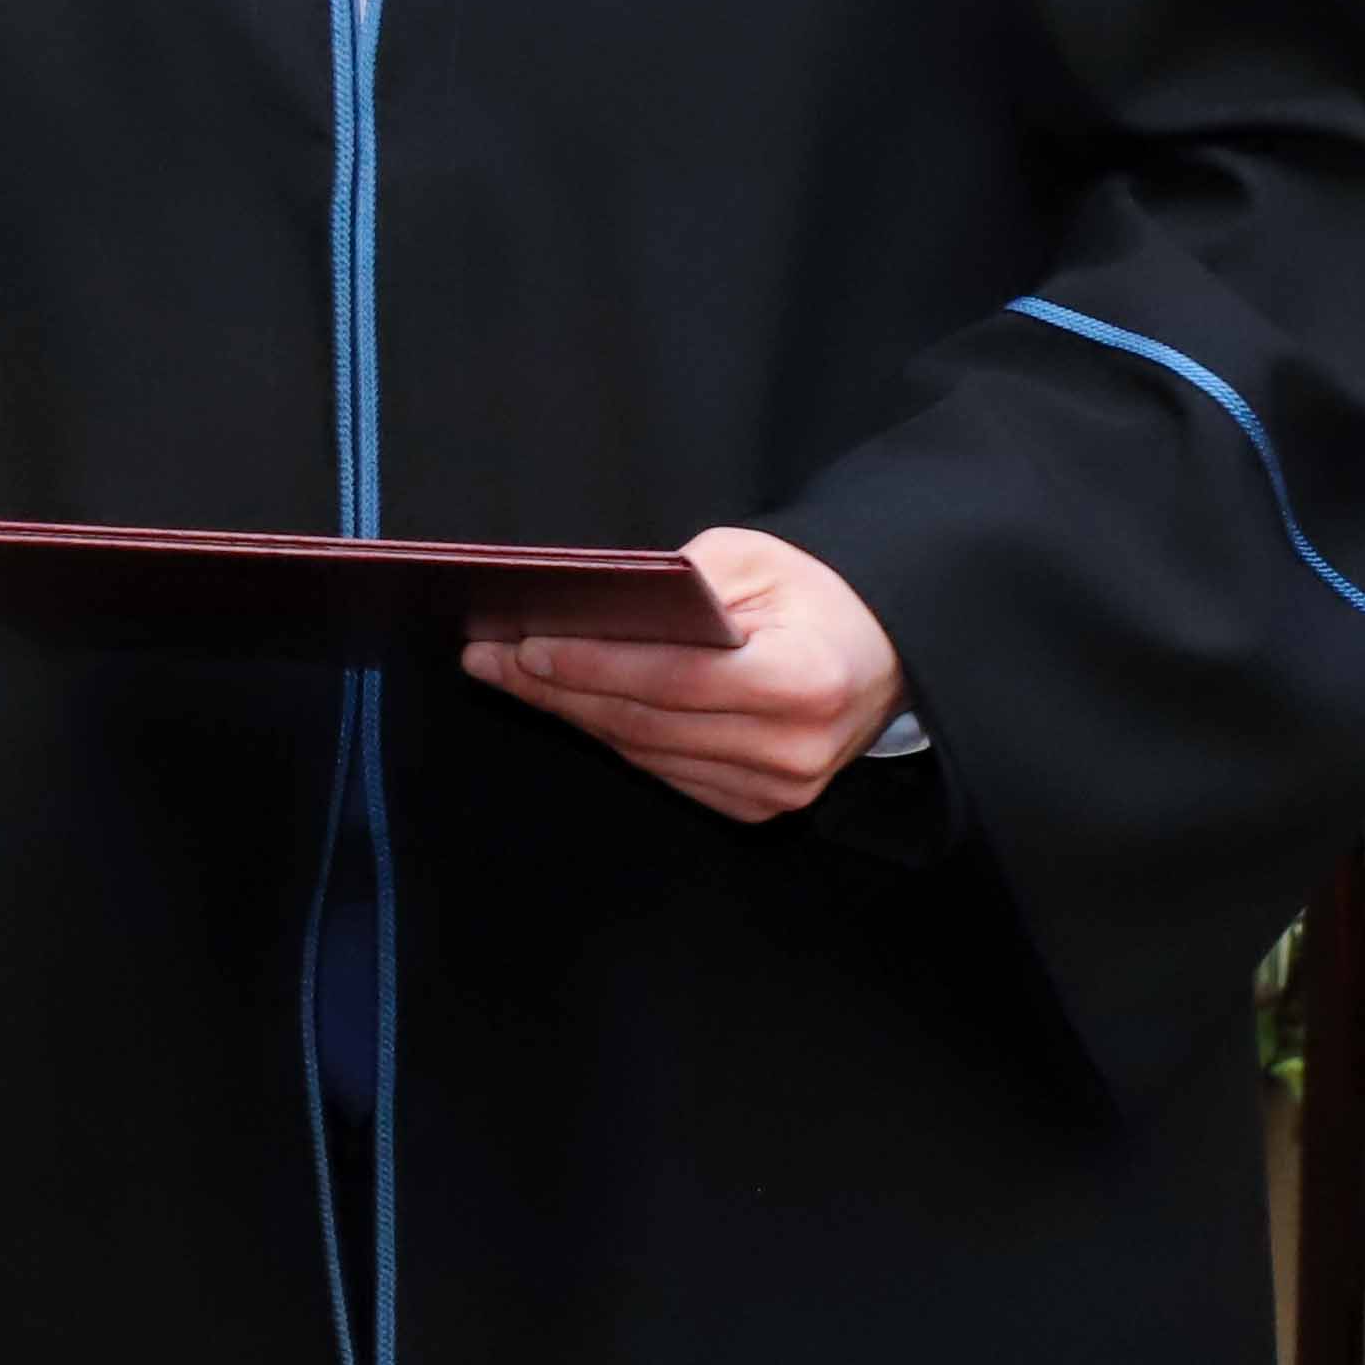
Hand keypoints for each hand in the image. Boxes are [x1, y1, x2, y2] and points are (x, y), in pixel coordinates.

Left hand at [460, 524, 903, 822]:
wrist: (876, 648)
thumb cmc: (812, 593)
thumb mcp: (754, 559)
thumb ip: (681, 583)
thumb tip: (588, 607)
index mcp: (803, 682)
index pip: (675, 680)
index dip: (594, 665)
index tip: (523, 646)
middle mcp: (792, 750)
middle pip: (647, 723)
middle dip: (556, 687)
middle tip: (487, 657)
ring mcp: (776, 789)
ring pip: (644, 752)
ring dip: (572, 712)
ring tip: (508, 673)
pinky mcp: (758, 806)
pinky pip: (662, 771)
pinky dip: (610, 735)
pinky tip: (566, 701)